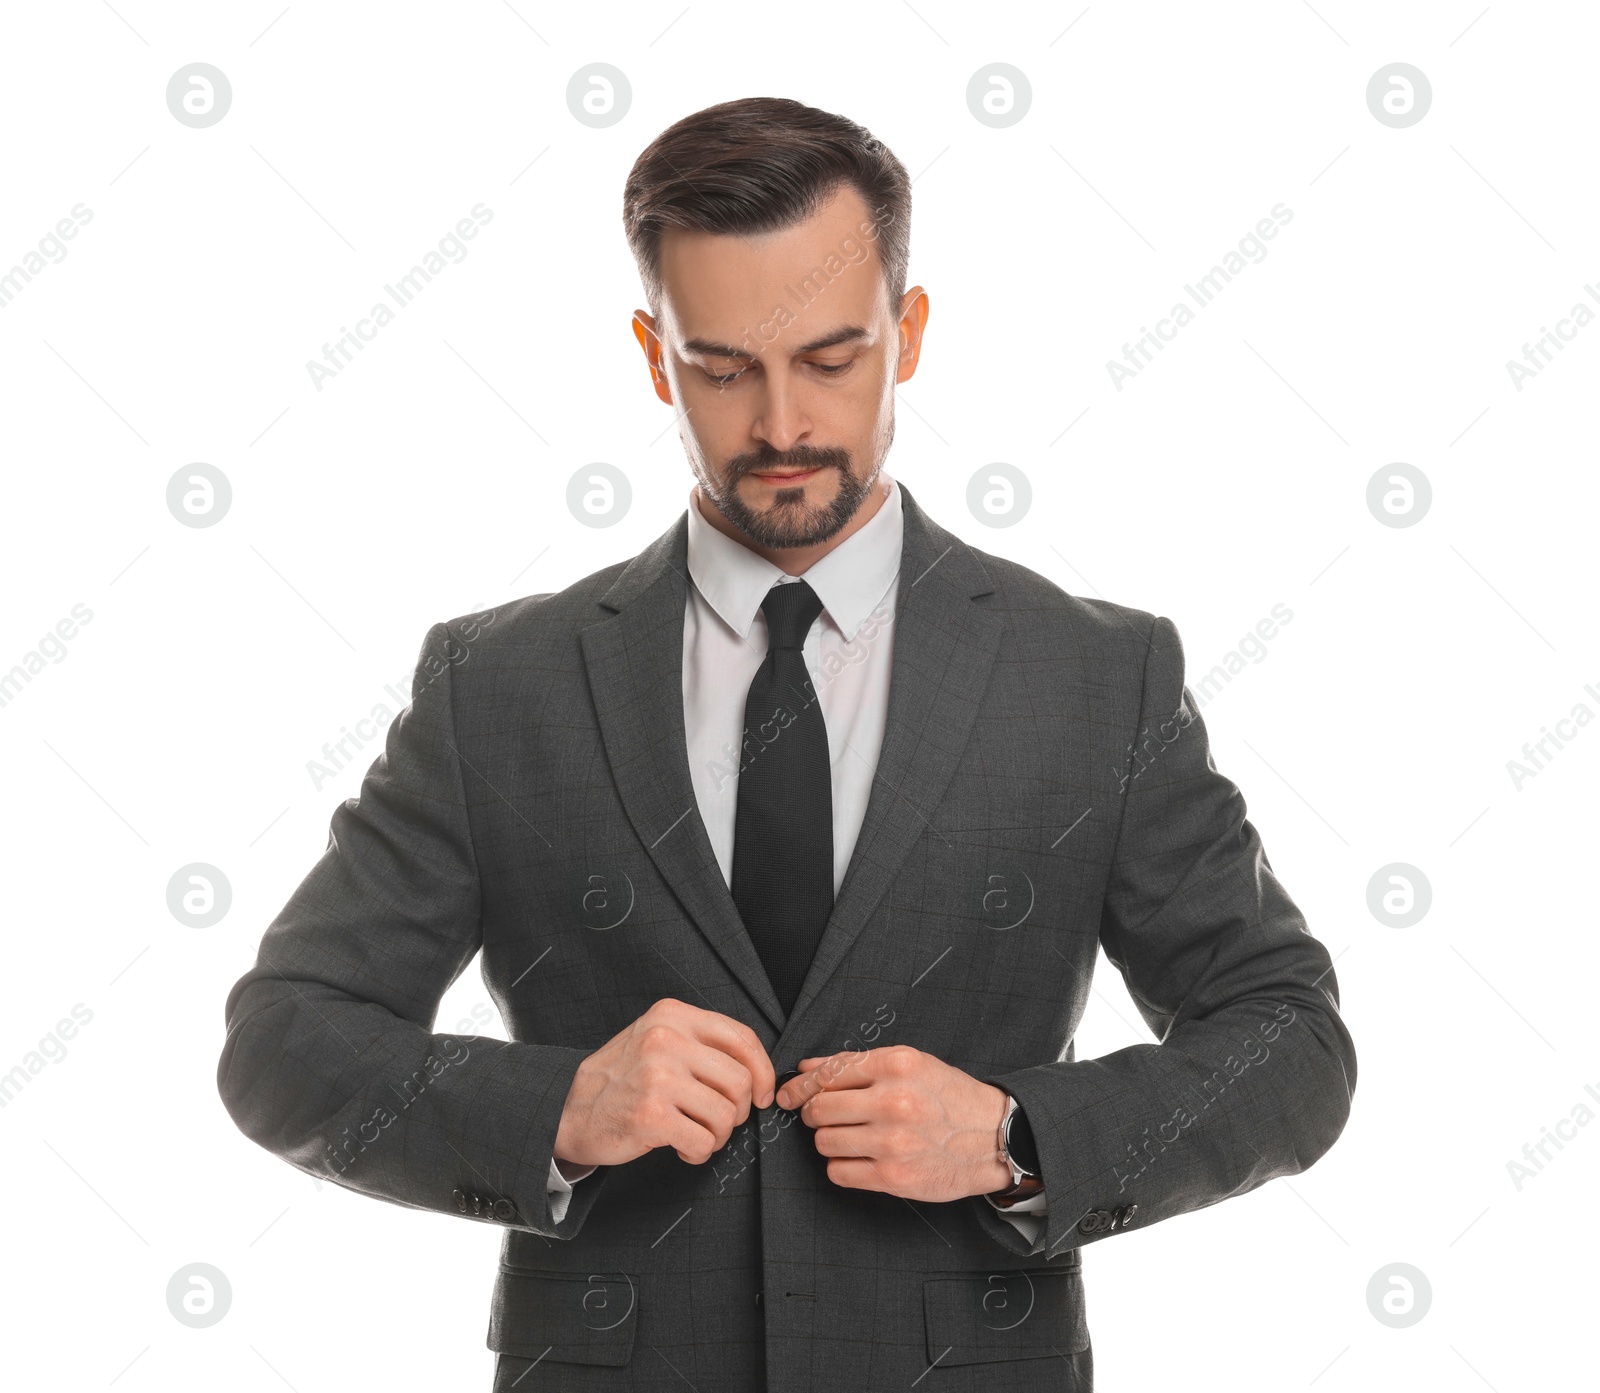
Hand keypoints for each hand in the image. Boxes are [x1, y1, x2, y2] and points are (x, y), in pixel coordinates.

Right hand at [554, 998, 775, 1168]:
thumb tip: (757, 1070)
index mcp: (672, 1016)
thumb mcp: (656, 1039)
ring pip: (726, 1114)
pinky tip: (681, 1147)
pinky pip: (703, 1141)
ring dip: (717, 1135)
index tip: (763, 1094)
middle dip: (739, 1110)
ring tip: (696, 1135)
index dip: (763, 1070)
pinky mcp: (651, 1115)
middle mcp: (666, 1040)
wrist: (568, 1110)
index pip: (741, 1037)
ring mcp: (658, 1077)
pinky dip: (699, 1152)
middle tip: (718, 1121)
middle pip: (740, 1080)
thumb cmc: (621, 1079)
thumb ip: (700, 1043)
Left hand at [774, 1044, 1012, 1201]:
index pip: (828, 1073)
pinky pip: (838, 1172)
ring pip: (824, 1141)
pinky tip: (861, 1157)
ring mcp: (892, 1141)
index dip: (800, 1086)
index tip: (788, 1095)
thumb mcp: (910, 1064)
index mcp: (896, 1065)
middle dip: (814, 1114)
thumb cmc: (948, 1097)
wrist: (994, 1137)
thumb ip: (856, 1064)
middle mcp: (893, 1101)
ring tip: (851, 1136)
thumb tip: (806, 1068)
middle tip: (824, 1116)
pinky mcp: (893, 1176)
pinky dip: (842, 1165)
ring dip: (829, 1140)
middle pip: (819, 1109)